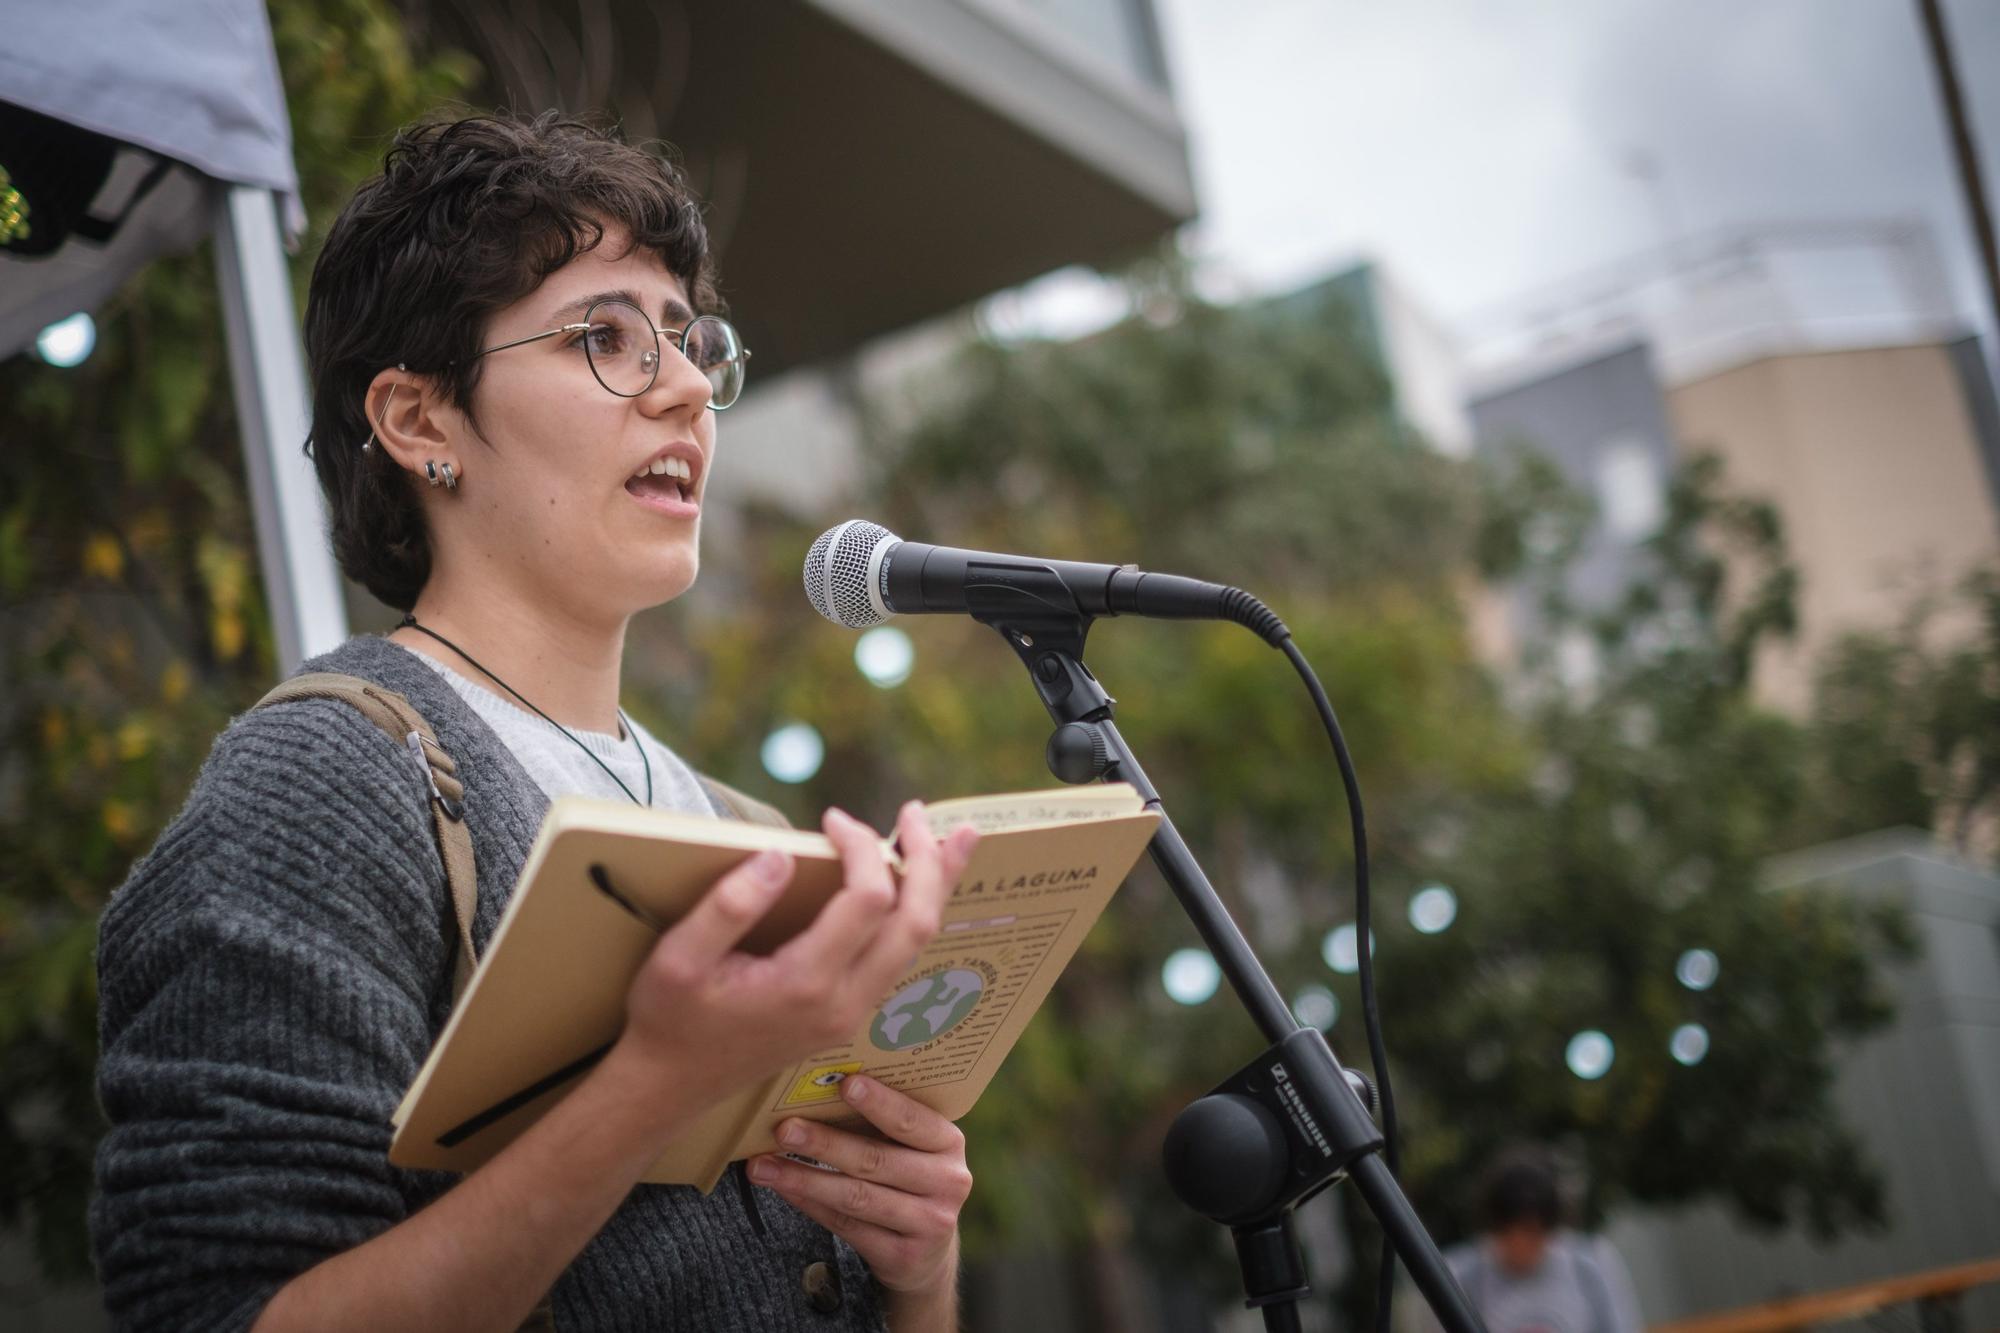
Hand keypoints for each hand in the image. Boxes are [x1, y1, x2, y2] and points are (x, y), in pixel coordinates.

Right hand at [610, 802, 979, 1115]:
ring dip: (935, 886)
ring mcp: (852, 1012)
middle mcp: (843, 1001)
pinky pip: (899, 956)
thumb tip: (780, 855)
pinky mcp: (848, 1013)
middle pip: (916, 923)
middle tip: (915, 812)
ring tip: (951, 838)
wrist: (672, 1085)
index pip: (868, 900)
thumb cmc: (670, 1017)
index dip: (861, 848)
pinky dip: (916, 912)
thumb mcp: (679, 958)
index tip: (832, 819)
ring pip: (917, 943)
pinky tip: (915, 884)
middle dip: (927, 861)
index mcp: (805, 983)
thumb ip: (730, 906)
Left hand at [747, 1074, 969, 1298]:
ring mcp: (929, 1223)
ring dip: (804, 1178)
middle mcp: (948, 1182)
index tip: (843, 1084)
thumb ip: (881, 1123)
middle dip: (824, 1143)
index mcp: (949, 1143)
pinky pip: (846, 1226)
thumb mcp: (913, 1148)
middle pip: (876, 1160)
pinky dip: (810, 1204)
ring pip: (856, 1197)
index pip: (911, 1120)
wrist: (928, 1251)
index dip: (878, 1102)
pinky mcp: (902, 1257)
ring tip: (763, 1165)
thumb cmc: (908, 1178)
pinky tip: (784, 1188)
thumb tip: (815, 1090)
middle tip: (784, 1129)